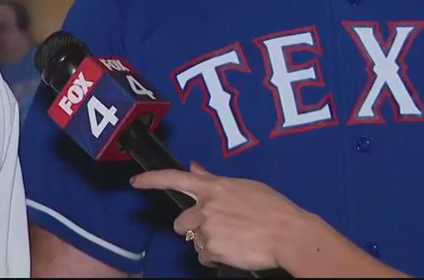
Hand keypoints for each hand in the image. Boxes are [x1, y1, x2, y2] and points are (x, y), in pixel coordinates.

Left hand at [130, 161, 309, 270]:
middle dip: (193, 229)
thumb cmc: (272, 207)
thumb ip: (213, 179)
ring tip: (234, 239)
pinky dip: (216, 258)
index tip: (135, 181)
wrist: (288, 233)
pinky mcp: (212, 250)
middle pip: (181, 223)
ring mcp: (207, 229)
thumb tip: (195, 166)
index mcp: (213, 187)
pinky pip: (205, 257)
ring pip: (195, 242)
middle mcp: (205, 207)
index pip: (175, 179)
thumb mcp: (242, 186)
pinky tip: (235, 250)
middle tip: (218, 229)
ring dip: (209, 244)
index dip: (152, 179)